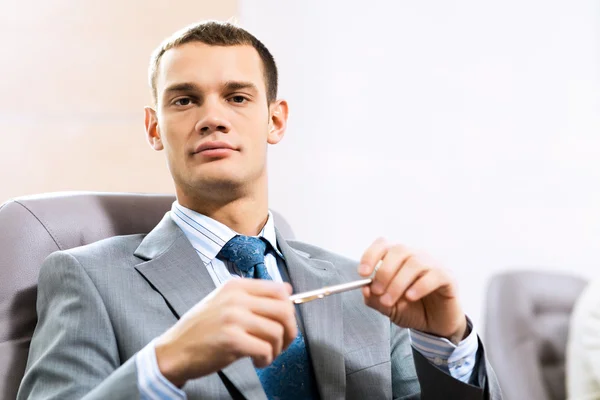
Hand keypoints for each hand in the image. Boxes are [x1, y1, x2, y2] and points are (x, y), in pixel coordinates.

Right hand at [154, 279, 296, 386]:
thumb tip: (288, 291)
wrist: (174, 350)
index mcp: (236, 286)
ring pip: (277, 331)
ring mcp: (233, 318)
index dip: (290, 308)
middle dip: (290, 331)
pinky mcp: (232, 340)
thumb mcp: (224, 302)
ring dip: (278, 348)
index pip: (279, 289)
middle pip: (284, 310)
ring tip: (267, 355)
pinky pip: (265, 349)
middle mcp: (236, 298)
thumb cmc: (201, 329)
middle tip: (283, 343)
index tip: (285, 323)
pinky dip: (267, 359)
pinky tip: (258, 361)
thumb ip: (252, 296)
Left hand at [358, 238, 466, 343]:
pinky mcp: (447, 277)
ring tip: (389, 301)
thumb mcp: (387, 307)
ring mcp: (432, 265)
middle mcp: (415, 256)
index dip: (371, 255)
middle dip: (384, 272)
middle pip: (398, 251)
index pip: (383, 244)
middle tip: (377, 292)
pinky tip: (410, 297)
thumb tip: (364, 288)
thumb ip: (374, 299)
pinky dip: (419, 286)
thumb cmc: (411, 310)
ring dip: (398, 283)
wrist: (434, 326)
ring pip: (414, 263)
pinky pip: (434, 275)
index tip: (362, 273)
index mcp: (398, 258)